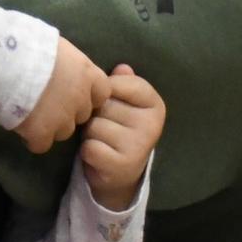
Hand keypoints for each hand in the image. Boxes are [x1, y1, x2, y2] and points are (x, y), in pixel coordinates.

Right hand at [15, 37, 108, 152]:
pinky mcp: (42, 133)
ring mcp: (63, 118)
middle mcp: (80, 98)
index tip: (73, 93)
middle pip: (82, 114)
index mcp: (87, 74)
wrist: (8, 60)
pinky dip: (33, 139)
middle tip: (48, 103)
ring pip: (64, 131)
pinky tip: (23, 128)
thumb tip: (66, 68)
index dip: (88, 95)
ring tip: (33, 114)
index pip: (102, 93)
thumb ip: (69, 64)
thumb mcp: (58, 47)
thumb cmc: (30, 44)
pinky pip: (42, 144)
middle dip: (68, 112)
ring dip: (52, 126)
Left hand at [81, 65, 165, 210]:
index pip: (116, 83)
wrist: (119, 174)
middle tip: (104, 127)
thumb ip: (122, 83)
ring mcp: (139, 146)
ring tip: (101, 141)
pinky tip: (98, 156)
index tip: (111, 106)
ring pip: (94, 126)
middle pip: (103, 105)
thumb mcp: (123, 103)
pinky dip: (87, 151)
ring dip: (89, 134)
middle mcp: (152, 124)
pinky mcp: (122, 166)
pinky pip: (89, 148)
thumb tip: (122, 67)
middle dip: (95, 115)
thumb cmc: (118, 130)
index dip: (103, 94)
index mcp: (155, 103)